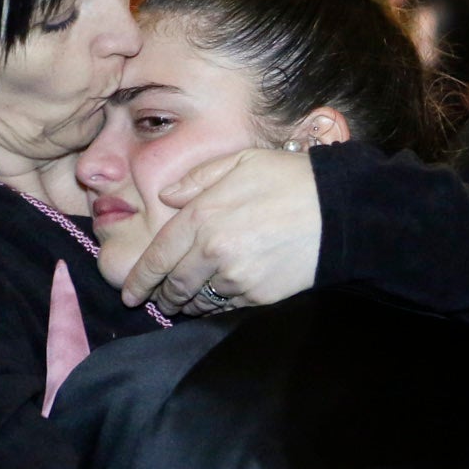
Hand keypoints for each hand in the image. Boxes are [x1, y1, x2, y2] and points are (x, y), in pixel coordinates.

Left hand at [119, 149, 321, 316]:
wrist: (339, 211)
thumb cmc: (289, 179)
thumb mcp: (240, 162)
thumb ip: (198, 179)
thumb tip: (167, 196)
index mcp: (203, 215)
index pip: (159, 255)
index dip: (140, 278)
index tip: (129, 293)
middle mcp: (213, 250)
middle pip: (174, 285)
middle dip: (161, 296)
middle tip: (155, 300)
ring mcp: (236, 277)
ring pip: (198, 300)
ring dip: (185, 303)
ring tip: (181, 303)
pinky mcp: (258, 295)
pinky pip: (225, 306)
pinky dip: (214, 306)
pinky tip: (213, 300)